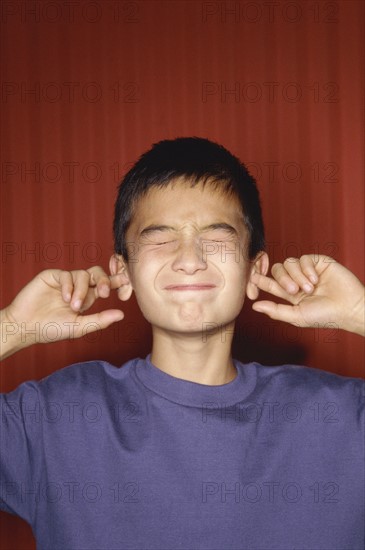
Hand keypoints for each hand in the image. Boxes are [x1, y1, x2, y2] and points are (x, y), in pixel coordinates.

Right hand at [1, 267, 128, 357]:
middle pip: (97, 273)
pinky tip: (65, 298)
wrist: (26, 327)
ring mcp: (65, 281)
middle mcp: (77, 287)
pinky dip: (69, 286)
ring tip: (73, 306)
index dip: (115, 281)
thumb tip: (122, 314)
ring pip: (83, 274)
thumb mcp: (79, 327)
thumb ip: (100, 320)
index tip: (126, 281)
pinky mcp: (52, 276)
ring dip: (81, 291)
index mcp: (86, 298)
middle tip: (104, 293)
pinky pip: (67, 274)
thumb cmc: (51, 329)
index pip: (104, 285)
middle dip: (104, 280)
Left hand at [251, 255, 364, 335]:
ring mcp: (307, 270)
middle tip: (293, 291)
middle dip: (282, 280)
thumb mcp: (297, 316)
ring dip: (297, 276)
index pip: (271, 283)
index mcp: (291, 294)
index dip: (261, 280)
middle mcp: (297, 280)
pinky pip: (303, 258)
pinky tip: (316, 280)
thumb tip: (254, 306)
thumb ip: (275, 311)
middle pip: (277, 270)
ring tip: (310, 289)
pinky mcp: (318, 262)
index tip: (252, 278)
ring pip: (288, 263)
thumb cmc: (325, 316)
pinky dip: (307, 269)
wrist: (349, 308)